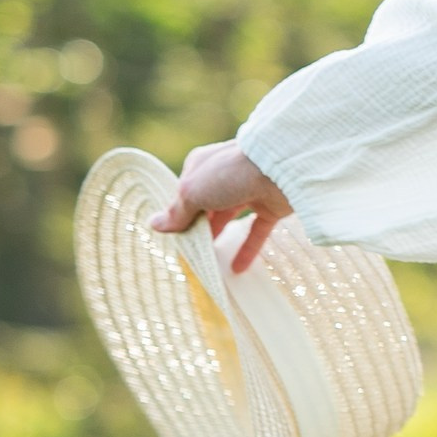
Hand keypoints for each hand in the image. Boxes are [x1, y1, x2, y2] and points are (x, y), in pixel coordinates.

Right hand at [150, 140, 294, 274]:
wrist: (281, 167)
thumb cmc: (230, 173)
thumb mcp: (193, 191)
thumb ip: (178, 211)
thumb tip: (155, 224)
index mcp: (203, 166)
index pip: (186, 192)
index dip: (178, 214)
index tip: (171, 237)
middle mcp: (226, 176)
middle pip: (207, 206)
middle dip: (197, 227)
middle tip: (186, 252)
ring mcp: (249, 190)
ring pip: (230, 217)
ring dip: (218, 237)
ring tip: (206, 261)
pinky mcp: (271, 206)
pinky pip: (256, 232)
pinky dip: (247, 250)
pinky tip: (236, 270)